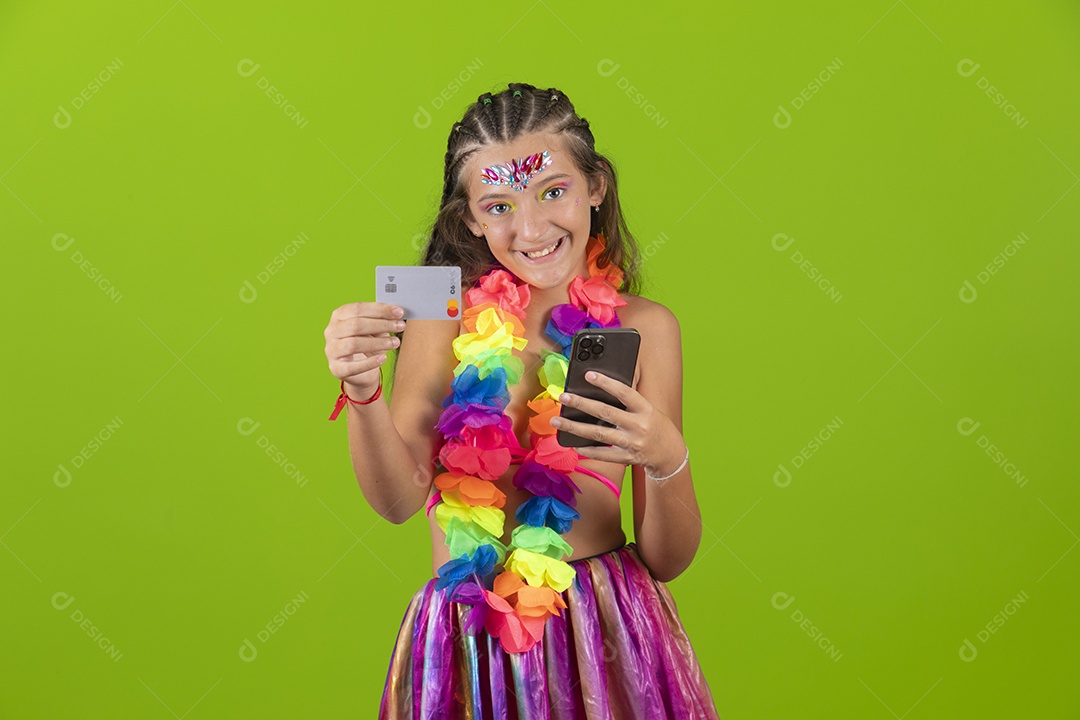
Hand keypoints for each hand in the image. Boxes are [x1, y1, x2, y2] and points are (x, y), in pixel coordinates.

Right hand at [323, 302, 405, 396]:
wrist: (359, 370)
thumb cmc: (367, 343)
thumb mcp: (373, 329)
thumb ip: (381, 320)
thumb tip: (397, 313)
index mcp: (339, 315)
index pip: (358, 308)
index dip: (380, 310)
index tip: (399, 312)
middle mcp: (331, 331)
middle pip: (356, 325)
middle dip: (381, 325)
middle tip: (400, 326)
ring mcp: (331, 350)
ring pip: (354, 344)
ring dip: (378, 343)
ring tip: (395, 343)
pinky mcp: (336, 368)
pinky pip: (353, 366)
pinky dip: (370, 362)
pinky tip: (383, 358)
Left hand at [550, 371, 682, 475]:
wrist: (671, 453)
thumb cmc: (655, 425)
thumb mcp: (648, 408)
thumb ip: (628, 401)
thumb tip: (599, 390)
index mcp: (645, 409)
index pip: (624, 392)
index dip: (606, 382)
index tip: (588, 374)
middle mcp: (638, 426)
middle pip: (605, 413)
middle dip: (582, 403)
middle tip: (564, 396)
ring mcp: (632, 443)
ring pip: (598, 434)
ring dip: (574, 427)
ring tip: (557, 420)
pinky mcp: (626, 458)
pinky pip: (602, 454)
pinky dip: (587, 450)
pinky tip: (573, 444)